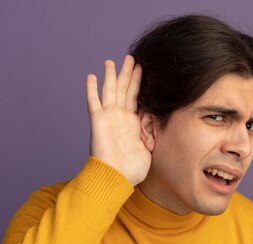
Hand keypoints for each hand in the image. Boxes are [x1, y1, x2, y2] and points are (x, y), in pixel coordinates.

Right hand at [86, 55, 149, 185]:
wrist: (115, 178)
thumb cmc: (131, 170)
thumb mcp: (149, 149)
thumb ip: (152, 135)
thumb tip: (160, 126)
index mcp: (131, 123)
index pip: (135, 97)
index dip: (138, 82)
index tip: (142, 68)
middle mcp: (119, 117)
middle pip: (123, 89)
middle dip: (127, 73)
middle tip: (131, 57)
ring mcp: (108, 118)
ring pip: (111, 90)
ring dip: (112, 75)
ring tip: (113, 60)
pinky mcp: (98, 120)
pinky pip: (93, 101)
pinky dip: (92, 89)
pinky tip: (91, 76)